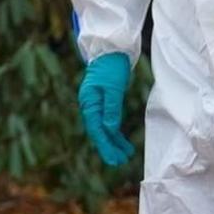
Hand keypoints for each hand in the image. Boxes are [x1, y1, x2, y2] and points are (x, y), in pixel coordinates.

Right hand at [77, 52, 134, 167]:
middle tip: (119, 163)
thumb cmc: (111, 67)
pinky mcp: (104, 102)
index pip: (96, 129)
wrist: (110, 51)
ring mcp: (96, 104)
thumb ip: (111, 109)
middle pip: (99, 132)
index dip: (104, 146)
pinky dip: (115, 132)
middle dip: (108, 148)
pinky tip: (122, 141)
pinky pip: (108, 121)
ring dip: (114, 142)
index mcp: (89, 103)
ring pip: (104, 128)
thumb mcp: (113, 88)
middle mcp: (90, 106)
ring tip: (125, 155)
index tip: (113, 159)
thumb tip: (110, 129)